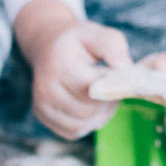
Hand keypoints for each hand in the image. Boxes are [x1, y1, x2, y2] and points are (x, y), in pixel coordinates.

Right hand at [14, 0, 130, 139]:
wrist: (47, 45)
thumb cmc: (78, 42)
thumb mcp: (98, 34)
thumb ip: (114, 48)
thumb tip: (123, 70)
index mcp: (59, 64)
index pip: (92, 90)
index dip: (111, 88)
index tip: (116, 77)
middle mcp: (45, 86)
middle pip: (88, 111)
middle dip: (105, 104)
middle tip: (110, 89)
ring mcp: (41, 103)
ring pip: (81, 125)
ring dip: (98, 116)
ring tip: (101, 97)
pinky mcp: (42, 115)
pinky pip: (73, 132)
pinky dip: (86, 124)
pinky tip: (89, 106)